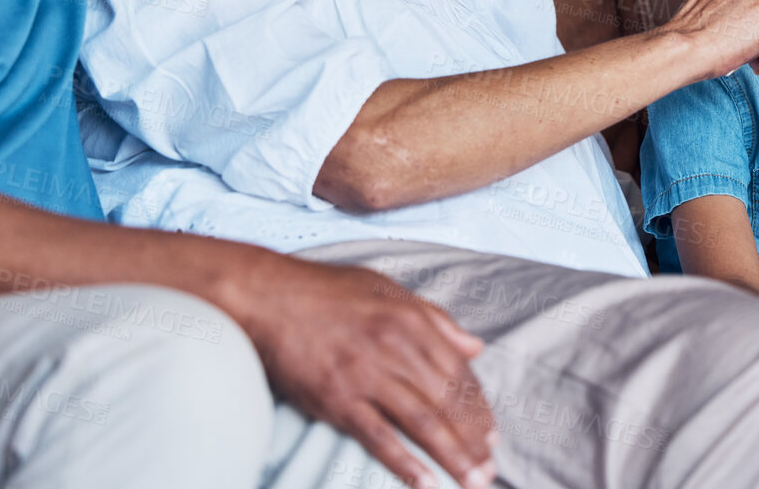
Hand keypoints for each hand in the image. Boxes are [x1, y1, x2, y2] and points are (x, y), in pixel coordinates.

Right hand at [233, 254, 496, 488]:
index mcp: (411, 320)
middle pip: (447, 401)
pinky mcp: (337, 399)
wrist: (267, 296)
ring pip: (422, 422)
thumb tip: (474, 346)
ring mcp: (366, 375)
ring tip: (472, 481)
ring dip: (452, 456)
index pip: (459, 372)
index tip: (491, 433)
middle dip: (473, 439)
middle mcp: (396, 348)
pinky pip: (378, 437)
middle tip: (490, 469)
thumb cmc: (326, 291)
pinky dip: (404, 463)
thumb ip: (435, 318)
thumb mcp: (387, 288)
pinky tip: (425, 483)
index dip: (479, 406)